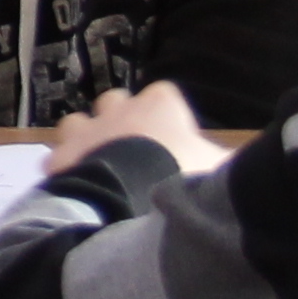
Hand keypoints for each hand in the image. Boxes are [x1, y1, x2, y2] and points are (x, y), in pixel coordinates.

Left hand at [47, 79, 228, 177]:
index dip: (169, 117)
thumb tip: (239, 164)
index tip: (176, 141)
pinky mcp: (60, 157)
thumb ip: (227, 161)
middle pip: (116, 102)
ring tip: (101, 164)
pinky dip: (67, 169)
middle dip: (122, 120)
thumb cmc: (186, 179)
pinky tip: (79, 187)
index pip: (164, 96)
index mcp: (160, 104)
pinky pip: (58, 156)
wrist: (135, 202)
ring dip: (88, 139)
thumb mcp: (222, 170)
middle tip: (136, 152)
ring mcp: (85, 131)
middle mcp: (118, 109)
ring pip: (78, 122)